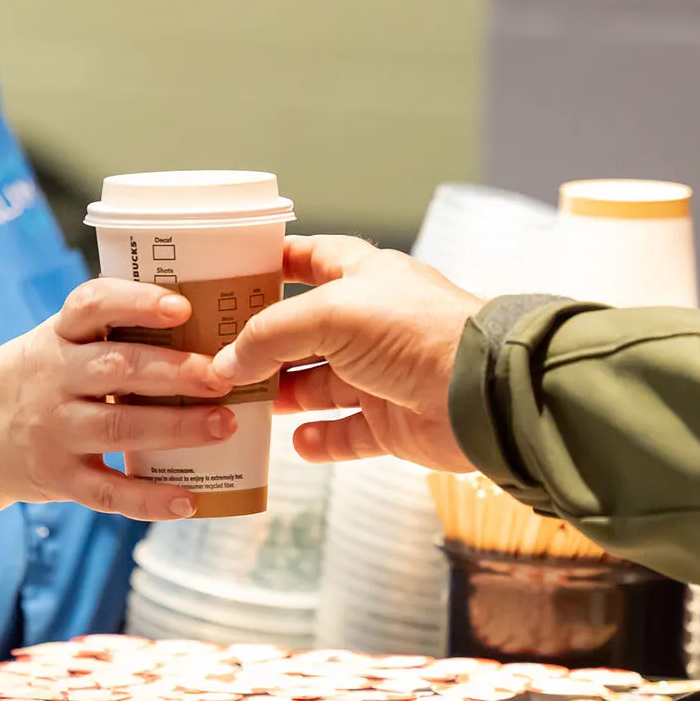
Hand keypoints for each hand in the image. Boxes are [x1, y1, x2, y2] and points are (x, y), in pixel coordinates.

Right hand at [0, 277, 236, 519]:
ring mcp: (54, 432)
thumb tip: (208, 327)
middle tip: (223, 375)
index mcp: (57, 337)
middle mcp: (53, 380)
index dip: (136, 302)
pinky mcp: (58, 479)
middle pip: (116, 369)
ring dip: (175, 427)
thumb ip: (113, 334)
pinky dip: (149, 499)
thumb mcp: (57, 343)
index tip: (180, 307)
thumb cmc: (38, 380)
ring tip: (224, 425)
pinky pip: (108, 492)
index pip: (91, 305)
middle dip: (174, 372)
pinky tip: (188, 501)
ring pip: (118, 428)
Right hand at [211, 235, 482, 470]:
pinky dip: (320, 440)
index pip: (311, 258)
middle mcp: (372, 324)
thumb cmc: (418, 332)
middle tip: (217, 356)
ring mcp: (382, 375)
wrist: (482, 393)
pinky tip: (296, 442)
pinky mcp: (393, 423)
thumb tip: (228, 364)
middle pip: (304, 332)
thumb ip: (271, 335)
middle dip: (262, 345)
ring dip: (283, 396)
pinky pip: (347, 434)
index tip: (233, 275)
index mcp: (364, 277)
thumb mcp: (331, 314)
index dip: (274, 263)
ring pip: (319, 386)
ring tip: (241, 405)